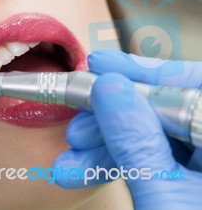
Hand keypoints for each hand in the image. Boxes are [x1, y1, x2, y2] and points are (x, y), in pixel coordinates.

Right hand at [53, 50, 201, 208]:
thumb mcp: (161, 196)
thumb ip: (135, 141)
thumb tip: (108, 87)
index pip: (187, 86)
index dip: (138, 72)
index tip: (99, 64)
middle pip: (165, 109)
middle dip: (111, 121)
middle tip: (77, 131)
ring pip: (153, 135)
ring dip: (107, 147)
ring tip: (72, 164)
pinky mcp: (191, 176)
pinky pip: (154, 157)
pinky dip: (120, 163)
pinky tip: (87, 169)